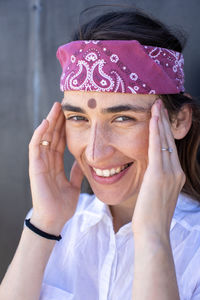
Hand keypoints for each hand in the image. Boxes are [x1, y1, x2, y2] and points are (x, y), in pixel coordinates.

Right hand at [28, 102, 83, 234]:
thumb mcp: (73, 185)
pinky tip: (46, 123)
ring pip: (44, 138)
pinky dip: (39, 135)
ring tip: (55, 108)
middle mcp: (47, 161)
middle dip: (57, 121)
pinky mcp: (35, 167)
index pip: (60, 142)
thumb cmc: (62, 204)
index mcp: (56, 165)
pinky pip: (36, 148)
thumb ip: (75, 173)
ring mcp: (40, 163)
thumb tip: (82, 162)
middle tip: (63, 105)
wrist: (55, 219)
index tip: (71, 116)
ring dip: (49, 122)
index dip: (64, 129)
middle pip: (52, 137)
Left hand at [132, 99, 185, 238]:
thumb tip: (151, 170)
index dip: (166, 132)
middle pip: (170, 141)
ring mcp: (169, 172)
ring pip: (165, 141)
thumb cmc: (151, 216)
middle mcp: (176, 171)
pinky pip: (157, 147)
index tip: (161, 119)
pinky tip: (153, 119)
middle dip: (164, 122)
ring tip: (156, 106)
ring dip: (160, 122)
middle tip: (160, 105)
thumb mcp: (157, 194)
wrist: (153, 231)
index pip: (170, 148)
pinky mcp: (158, 174)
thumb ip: (157, 180)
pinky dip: (155, 132)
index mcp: (176, 176)